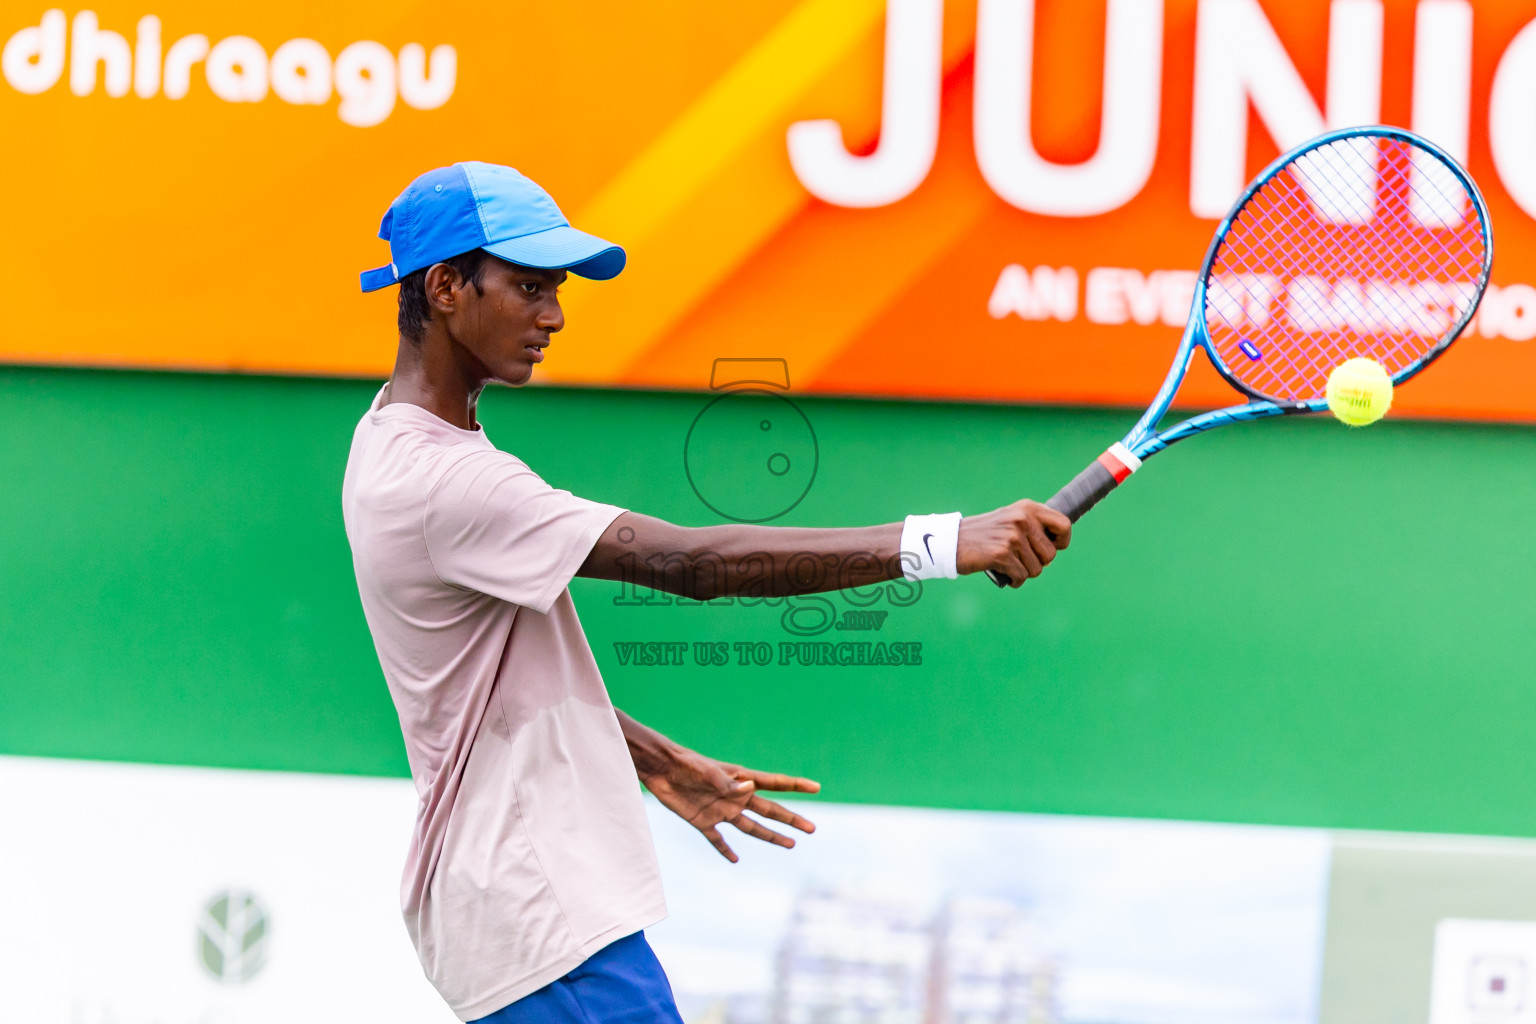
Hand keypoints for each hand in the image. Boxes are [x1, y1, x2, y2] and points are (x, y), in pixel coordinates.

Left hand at [638, 746, 819, 862]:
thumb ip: (728, 784)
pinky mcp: (702, 821)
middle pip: (769, 810)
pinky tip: (734, 860)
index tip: (817, 787)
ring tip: (791, 845)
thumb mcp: (708, 773)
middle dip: (791, 820)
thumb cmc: (687, 764)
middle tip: (811, 829)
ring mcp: (720, 811)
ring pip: (751, 828)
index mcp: (741, 779)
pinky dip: (725, 850)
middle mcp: (735, 797)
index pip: (774, 783)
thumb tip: (749, 788)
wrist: (660, 768)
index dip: (796, 785)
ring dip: (771, 837)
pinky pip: (717, 840)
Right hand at [957, 499, 1070, 587]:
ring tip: (1007, 562)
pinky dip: (1013, 580)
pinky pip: (1022, 577)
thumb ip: (1034, 527)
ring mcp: (1012, 536)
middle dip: (1037, 562)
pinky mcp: (1002, 554)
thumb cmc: (984, 534)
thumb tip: (1056, 548)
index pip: (1064, 525)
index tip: (1049, 548)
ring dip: (1023, 572)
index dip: (1061, 542)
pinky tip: (1002, 571)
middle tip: (1017, 557)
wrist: (952, 541)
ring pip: (1037, 569)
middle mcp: (1022, 519)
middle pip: (1051, 554)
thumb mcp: (1011, 519)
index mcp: (1027, 508)